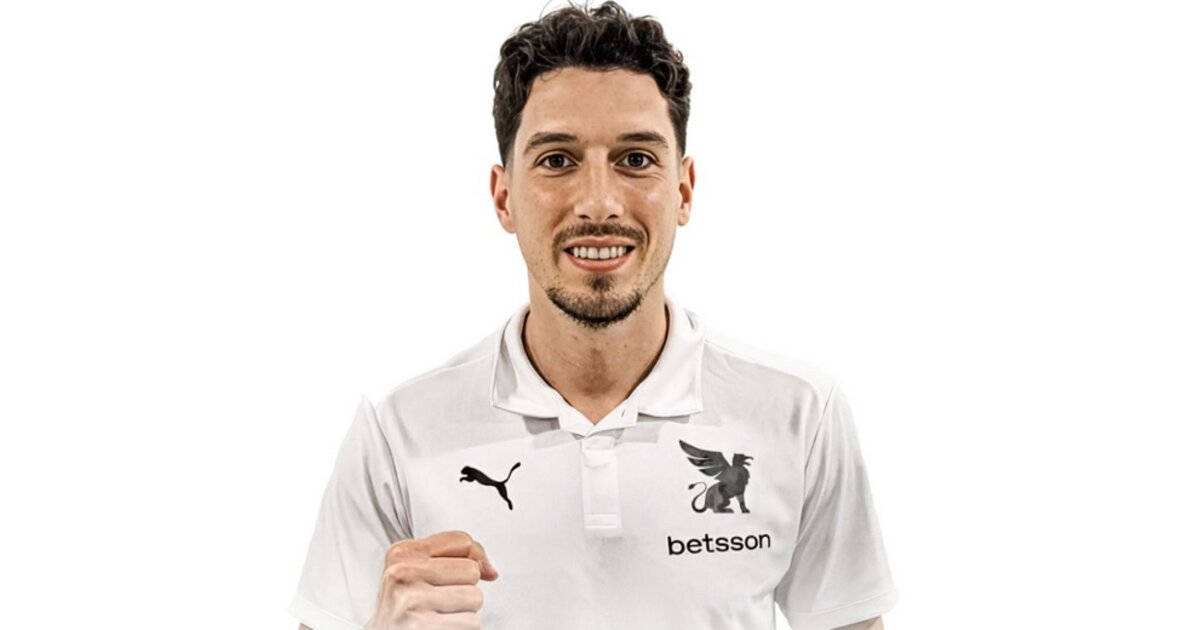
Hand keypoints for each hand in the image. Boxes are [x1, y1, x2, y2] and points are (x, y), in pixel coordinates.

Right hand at [365, 530, 499, 628]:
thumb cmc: (404, 609)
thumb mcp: (417, 573)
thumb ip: (454, 558)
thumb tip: (489, 569)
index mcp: (402, 553)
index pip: (462, 541)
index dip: (471, 560)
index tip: (456, 576)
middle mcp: (403, 573)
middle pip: (472, 570)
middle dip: (464, 589)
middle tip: (439, 602)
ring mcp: (412, 600)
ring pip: (475, 597)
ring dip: (464, 611)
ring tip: (440, 616)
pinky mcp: (423, 625)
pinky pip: (471, 622)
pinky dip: (462, 628)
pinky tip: (441, 628)